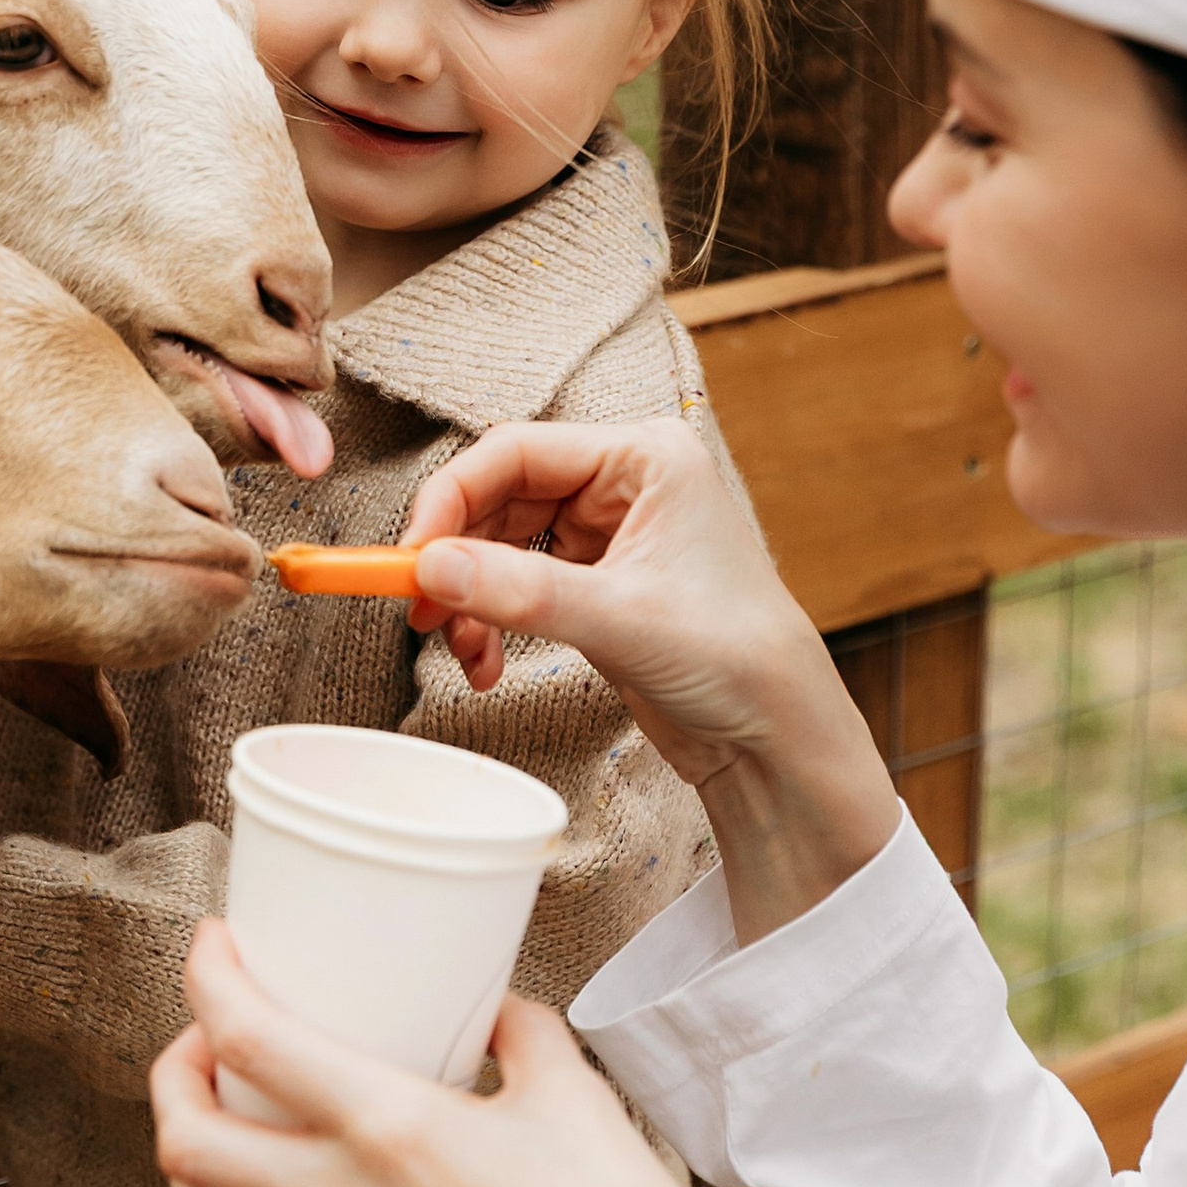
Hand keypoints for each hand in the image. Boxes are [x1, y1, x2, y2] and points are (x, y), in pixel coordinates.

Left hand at [150, 924, 741, 1186]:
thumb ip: (516, 1032)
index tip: (213, 945)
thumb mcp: (572, 1092)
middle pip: (185, 1146)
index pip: (247, 1039)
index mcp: (390, 1130)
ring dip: (193, 1160)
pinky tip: (309, 1182)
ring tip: (228, 1116)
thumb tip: (487, 1006)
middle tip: (206, 1040)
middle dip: (170, 1076)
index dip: (207, 979)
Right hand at [398, 420, 900, 937]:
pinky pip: (518, 584)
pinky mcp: (599, 584)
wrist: (776, 735)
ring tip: (466, 655)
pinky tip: (489, 664)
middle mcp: (626, 484)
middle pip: (501, 497)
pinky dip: (493, 621)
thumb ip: (518, 589)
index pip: (517, 451)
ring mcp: (611, 534)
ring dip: (471, 599)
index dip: (451, 499)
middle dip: (457, 558)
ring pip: (501, 545)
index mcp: (645, 457)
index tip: (410, 557)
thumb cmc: (733, 657)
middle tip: (423, 613)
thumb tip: (430, 567)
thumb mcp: (618, 619)